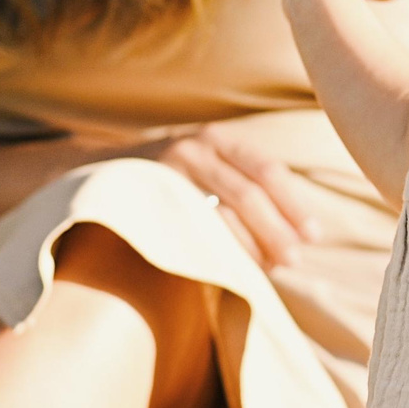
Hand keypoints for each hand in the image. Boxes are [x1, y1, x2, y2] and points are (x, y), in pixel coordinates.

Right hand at [139, 123, 325, 269]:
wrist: (95, 176)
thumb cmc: (166, 183)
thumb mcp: (203, 170)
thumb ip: (240, 188)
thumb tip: (294, 234)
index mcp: (216, 140)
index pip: (266, 170)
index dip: (293, 205)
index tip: (313, 235)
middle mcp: (194, 148)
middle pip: (249, 192)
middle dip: (277, 229)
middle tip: (294, 259)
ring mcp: (168, 172)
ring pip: (223, 211)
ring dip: (252, 245)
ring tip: (269, 268)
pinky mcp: (149, 198)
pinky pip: (194, 227)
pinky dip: (219, 248)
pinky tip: (231, 266)